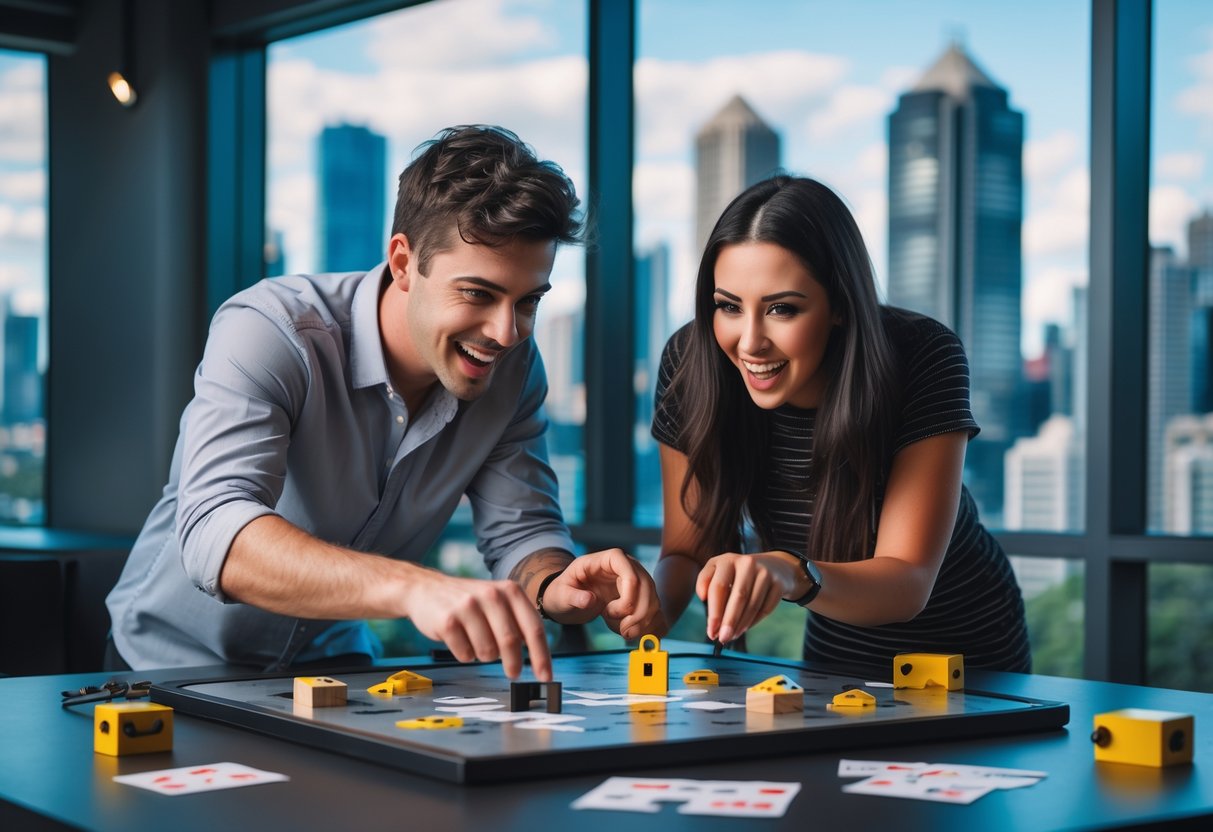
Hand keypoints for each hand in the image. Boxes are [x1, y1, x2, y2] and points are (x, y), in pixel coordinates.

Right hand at [401, 569, 551, 680]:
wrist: (425, 589)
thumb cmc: (468, 601)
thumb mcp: (498, 601)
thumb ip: (518, 622)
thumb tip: (539, 657)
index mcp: (510, 590)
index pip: (533, 628)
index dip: (542, 656)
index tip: (546, 677)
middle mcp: (491, 595)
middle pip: (511, 642)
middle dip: (514, 664)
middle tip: (513, 673)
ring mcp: (468, 606)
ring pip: (487, 652)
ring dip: (484, 655)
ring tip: (475, 640)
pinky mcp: (447, 620)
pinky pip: (465, 654)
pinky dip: (465, 654)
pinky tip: (459, 639)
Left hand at [538, 548, 661, 639]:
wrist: (570, 599)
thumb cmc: (564, 591)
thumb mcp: (561, 594)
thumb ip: (573, 597)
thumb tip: (589, 599)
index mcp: (608, 560)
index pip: (628, 568)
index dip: (628, 591)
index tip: (613, 612)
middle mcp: (626, 567)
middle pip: (645, 585)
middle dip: (638, 613)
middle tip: (623, 631)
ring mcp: (635, 581)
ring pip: (652, 599)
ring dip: (643, 621)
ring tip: (624, 634)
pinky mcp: (638, 596)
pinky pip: (651, 609)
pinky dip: (645, 624)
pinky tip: (630, 632)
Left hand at [696, 552, 797, 644]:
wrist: (772, 566)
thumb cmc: (737, 573)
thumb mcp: (719, 570)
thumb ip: (705, 581)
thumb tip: (702, 597)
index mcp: (728, 560)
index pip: (719, 587)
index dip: (714, 611)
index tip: (711, 630)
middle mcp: (748, 563)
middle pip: (739, 596)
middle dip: (730, 621)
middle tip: (723, 638)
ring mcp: (766, 573)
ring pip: (753, 605)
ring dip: (741, 624)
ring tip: (732, 635)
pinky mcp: (779, 584)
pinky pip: (765, 608)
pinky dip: (754, 621)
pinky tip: (744, 628)